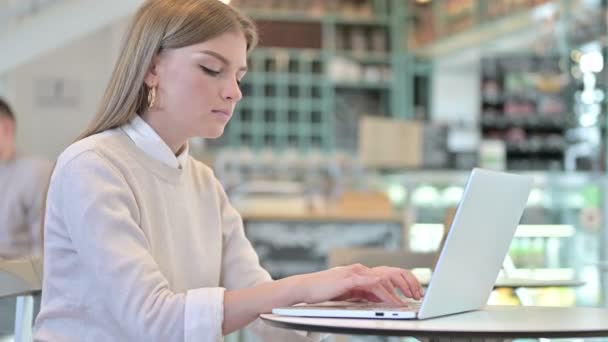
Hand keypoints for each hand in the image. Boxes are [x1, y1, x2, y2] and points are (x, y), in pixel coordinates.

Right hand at [292, 264, 422, 306]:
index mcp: (361, 271)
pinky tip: (394, 301)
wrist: (304, 288)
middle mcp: (360, 269)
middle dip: (407, 283)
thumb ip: (364, 293)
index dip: (403, 281)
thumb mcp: (349, 293)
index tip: (414, 292)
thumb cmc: (323, 291)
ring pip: (385, 278)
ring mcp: (356, 272)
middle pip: (391, 272)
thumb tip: (381, 298)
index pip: (388, 273)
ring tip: (409, 300)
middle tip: (418, 294)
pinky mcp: (350, 278)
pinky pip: (374, 285)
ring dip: (400, 289)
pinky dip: (387, 293)